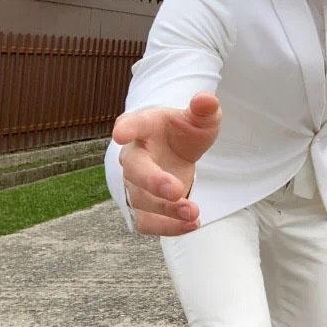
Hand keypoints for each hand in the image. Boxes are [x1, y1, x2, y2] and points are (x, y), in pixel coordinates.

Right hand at [111, 92, 220, 235]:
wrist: (177, 150)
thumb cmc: (185, 131)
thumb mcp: (200, 118)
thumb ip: (204, 109)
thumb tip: (206, 99)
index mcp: (143, 127)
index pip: (131, 124)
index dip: (126, 129)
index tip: (120, 134)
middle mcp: (134, 155)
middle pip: (134, 169)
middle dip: (153, 181)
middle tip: (176, 190)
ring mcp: (135, 182)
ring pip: (140, 200)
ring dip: (166, 210)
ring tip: (193, 213)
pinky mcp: (143, 204)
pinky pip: (146, 222)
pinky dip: (167, 228)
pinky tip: (191, 226)